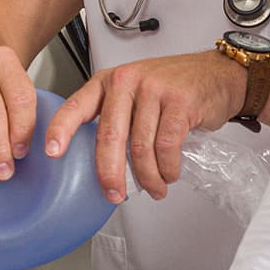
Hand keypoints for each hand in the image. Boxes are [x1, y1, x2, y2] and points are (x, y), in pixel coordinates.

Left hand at [44, 50, 244, 201]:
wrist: (218, 74)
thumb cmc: (173, 88)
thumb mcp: (135, 92)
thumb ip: (116, 117)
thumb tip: (99, 163)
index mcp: (108, 81)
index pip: (76, 105)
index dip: (60, 130)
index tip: (51, 153)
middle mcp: (126, 81)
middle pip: (109, 136)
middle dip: (109, 173)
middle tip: (114, 195)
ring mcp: (153, 89)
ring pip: (140, 147)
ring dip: (147, 177)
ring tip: (154, 188)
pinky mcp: (179, 101)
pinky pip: (166, 147)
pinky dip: (167, 168)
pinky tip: (170, 173)